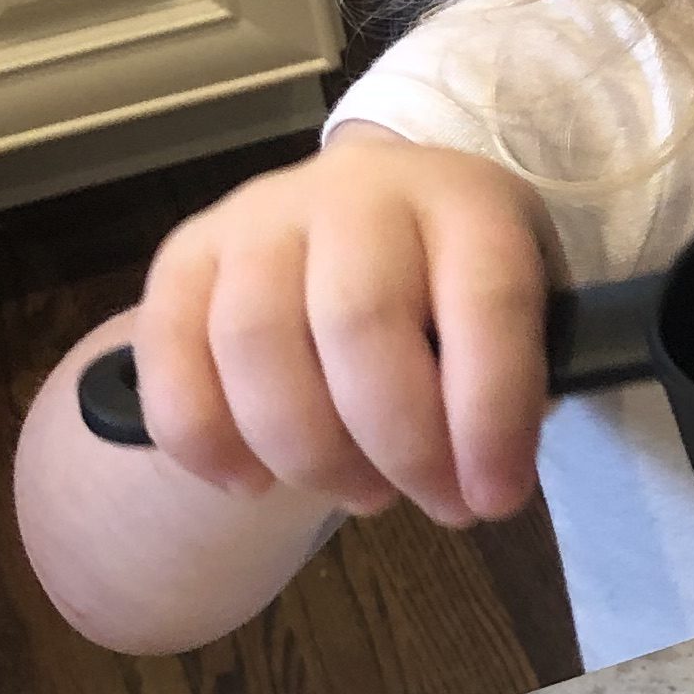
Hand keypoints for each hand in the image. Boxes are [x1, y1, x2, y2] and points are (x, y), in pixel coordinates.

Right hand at [129, 128, 560, 526]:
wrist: (366, 218)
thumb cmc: (454, 290)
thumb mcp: (523, 315)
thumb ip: (517, 384)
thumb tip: (484, 474)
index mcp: (465, 199)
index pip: (486, 299)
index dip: (491, 413)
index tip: (494, 499)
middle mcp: (357, 191)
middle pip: (359, 322)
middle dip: (399, 443)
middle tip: (432, 502)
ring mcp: (259, 216)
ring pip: (256, 341)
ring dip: (308, 451)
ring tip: (360, 492)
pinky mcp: (186, 254)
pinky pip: (170, 353)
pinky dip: (203, 438)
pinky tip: (250, 484)